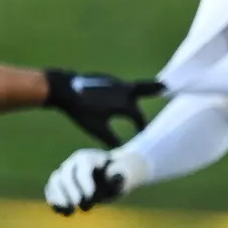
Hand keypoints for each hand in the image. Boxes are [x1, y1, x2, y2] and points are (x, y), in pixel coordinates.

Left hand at [44, 70, 162, 147]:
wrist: (61, 87)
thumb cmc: (80, 110)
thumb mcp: (96, 128)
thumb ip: (111, 139)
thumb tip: (121, 148)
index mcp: (124, 104)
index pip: (139, 118)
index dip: (142, 127)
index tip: (143, 135)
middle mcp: (123, 90)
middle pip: (144, 88)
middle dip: (155, 88)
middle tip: (166, 87)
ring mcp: (114, 82)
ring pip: (131, 87)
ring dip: (139, 91)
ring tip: (148, 89)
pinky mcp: (104, 78)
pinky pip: (119, 86)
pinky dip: (123, 92)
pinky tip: (116, 97)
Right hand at [44, 148, 150, 214]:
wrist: (110, 176)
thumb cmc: (118, 177)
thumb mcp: (122, 178)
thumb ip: (118, 177)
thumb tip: (116, 174)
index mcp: (89, 157)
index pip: (83, 167)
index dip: (84, 182)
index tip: (90, 197)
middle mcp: (73, 162)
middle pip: (66, 174)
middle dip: (71, 191)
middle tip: (80, 206)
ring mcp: (64, 171)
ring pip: (55, 181)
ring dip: (59, 197)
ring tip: (70, 212)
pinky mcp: (59, 182)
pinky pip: (51, 189)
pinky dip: (54, 200)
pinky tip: (62, 212)